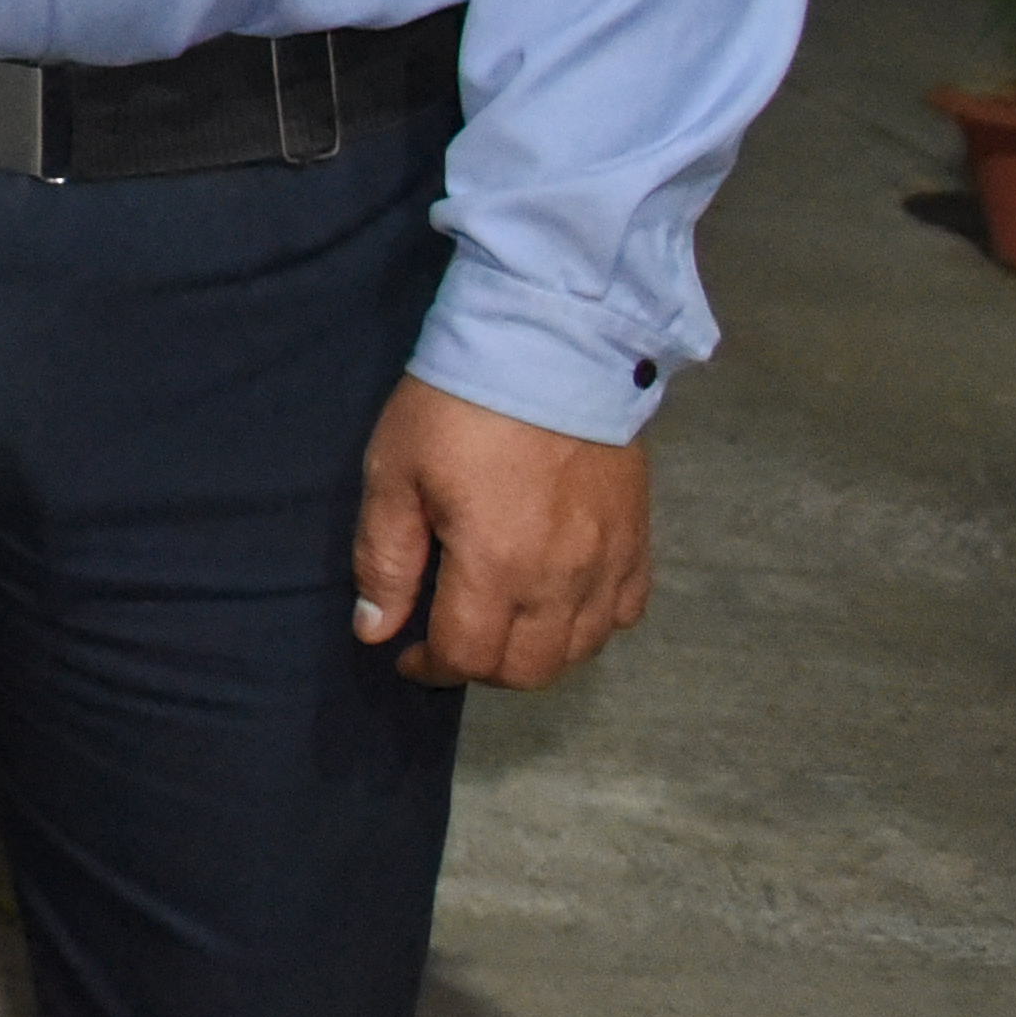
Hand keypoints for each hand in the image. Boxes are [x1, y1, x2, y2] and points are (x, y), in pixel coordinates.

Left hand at [349, 377, 651, 687]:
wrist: (550, 347)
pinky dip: (588, 624)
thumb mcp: (395, 473)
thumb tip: (376, 628)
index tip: (407, 651)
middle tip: (451, 638)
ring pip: (580, 650)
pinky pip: (623, 613)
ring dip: (535, 653)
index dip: (431, 667)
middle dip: (482, 668)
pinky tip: (558, 601)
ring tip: (500, 622)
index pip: (468, 657)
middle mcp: (562, 579)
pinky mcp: (639, 541)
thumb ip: (385, 559)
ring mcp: (609, 563)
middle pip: (529, 669)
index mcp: (497, 565)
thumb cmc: (459, 406)